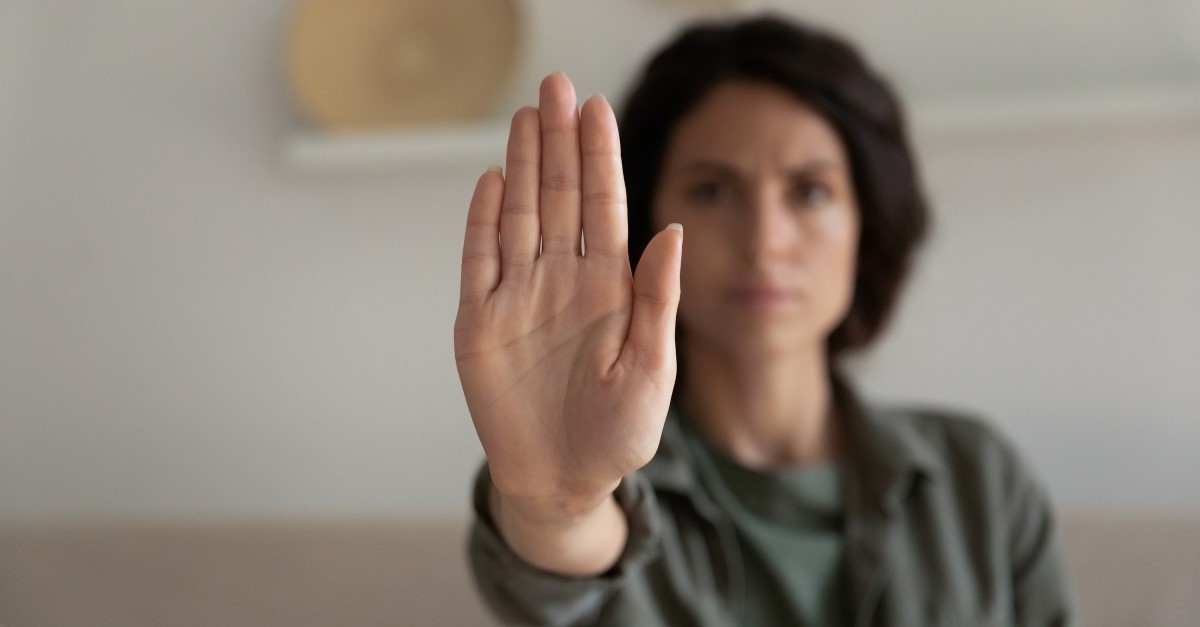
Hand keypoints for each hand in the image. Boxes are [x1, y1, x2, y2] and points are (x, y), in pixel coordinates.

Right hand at [454, 73, 682, 519]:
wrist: (560, 481)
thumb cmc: (615, 435)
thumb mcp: (651, 370)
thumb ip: (658, 300)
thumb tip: (671, 230)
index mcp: (608, 289)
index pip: (603, 208)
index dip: (599, 158)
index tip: (597, 108)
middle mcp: (562, 281)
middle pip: (559, 197)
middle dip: (558, 141)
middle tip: (556, 85)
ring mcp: (518, 297)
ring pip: (519, 215)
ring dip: (521, 165)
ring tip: (526, 115)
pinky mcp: (478, 321)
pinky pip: (478, 259)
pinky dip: (482, 220)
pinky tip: (492, 180)